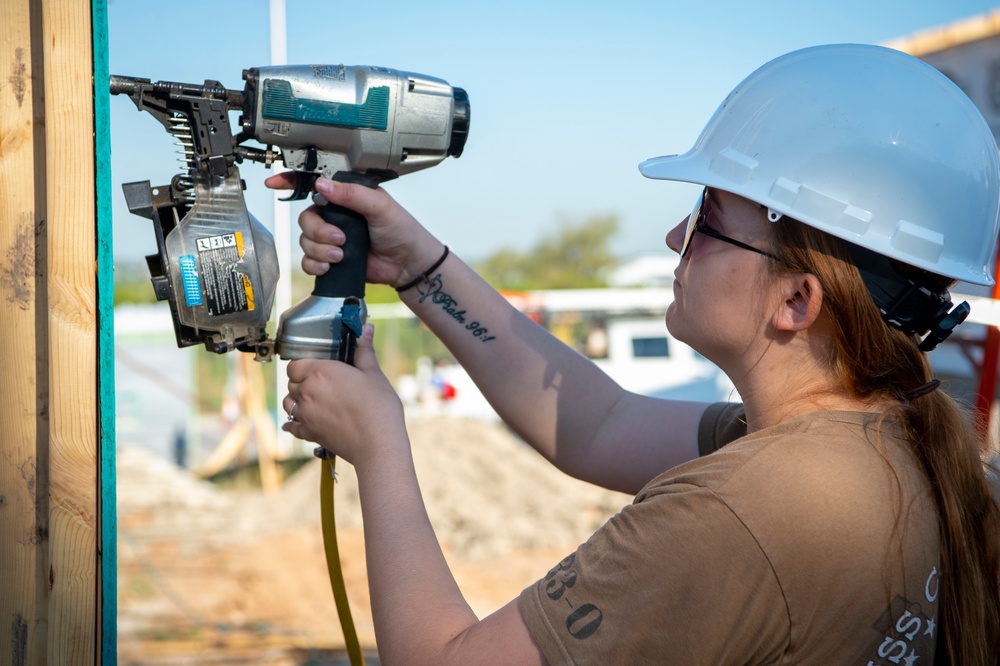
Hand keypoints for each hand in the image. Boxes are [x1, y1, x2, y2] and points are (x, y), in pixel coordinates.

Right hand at [264, 172, 443, 288]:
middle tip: (340, 239)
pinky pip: (309, 260)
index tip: (273, 183)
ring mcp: (332, 237)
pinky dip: (315, 264)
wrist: (408, 264)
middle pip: (305, 218)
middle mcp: (335, 215)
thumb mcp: (380, 205)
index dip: (290, 182)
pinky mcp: (331, 258)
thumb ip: (351, 194)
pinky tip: (330, 266)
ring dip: (320, 250)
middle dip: (318, 232)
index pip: (314, 185)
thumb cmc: (401, 230)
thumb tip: (322, 186)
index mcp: (346, 196)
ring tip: (342, 255)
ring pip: (305, 240)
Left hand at [281, 324, 406, 465]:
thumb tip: (368, 330)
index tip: (317, 367)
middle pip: (291, 382)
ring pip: (288, 403)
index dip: (303, 365)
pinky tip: (297, 423)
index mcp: (320, 372)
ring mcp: (305, 414)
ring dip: (296, 400)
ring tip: (311, 400)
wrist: (378, 443)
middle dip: (302, 381)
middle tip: (320, 383)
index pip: (295, 364)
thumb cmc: (378, 407)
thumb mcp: (374, 374)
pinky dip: (293, 424)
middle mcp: (307, 392)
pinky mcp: (309, 433)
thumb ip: (364, 351)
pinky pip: (291, 427)